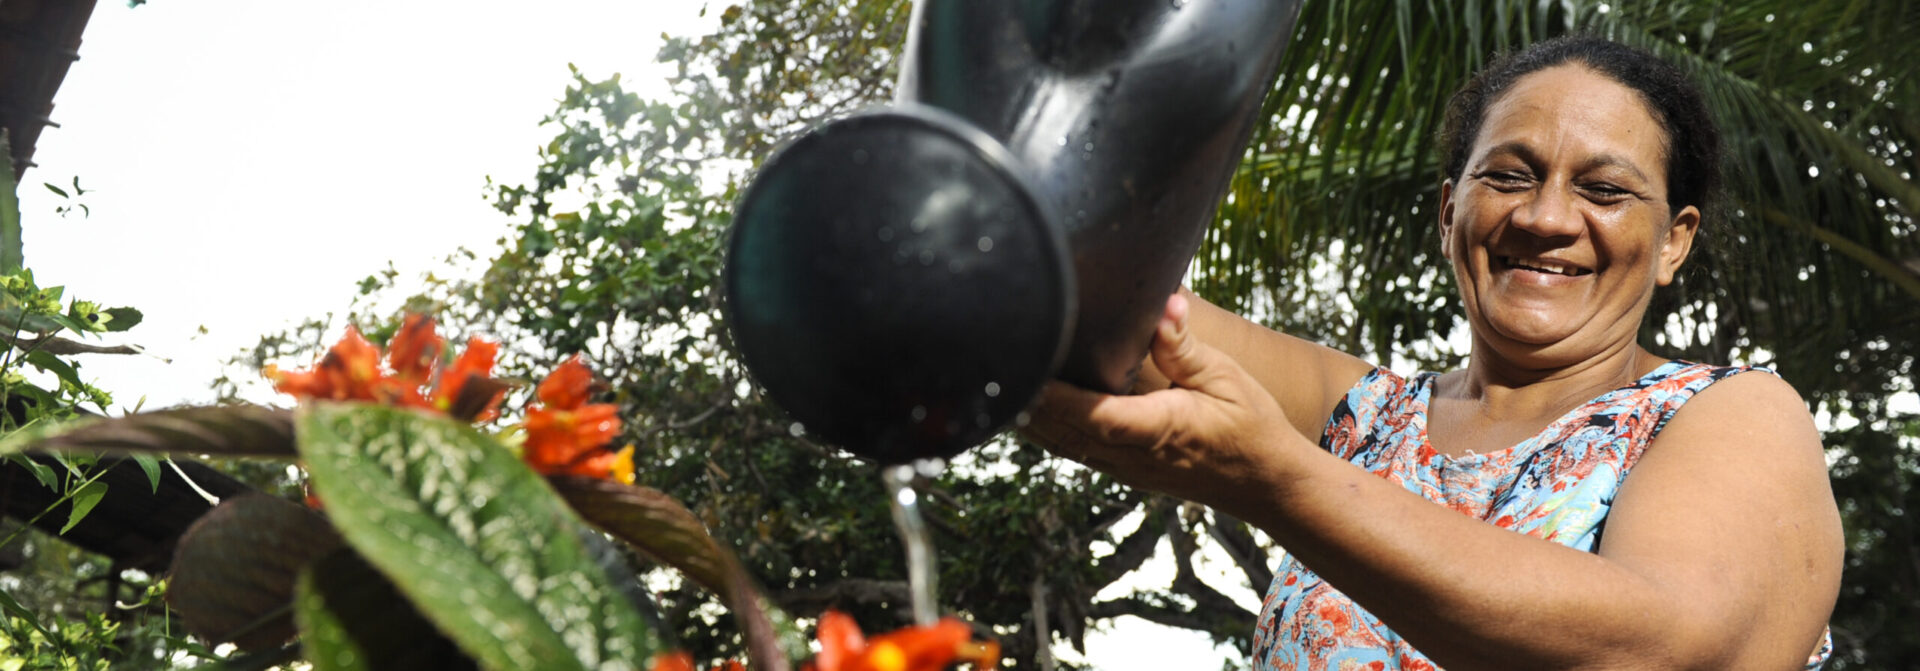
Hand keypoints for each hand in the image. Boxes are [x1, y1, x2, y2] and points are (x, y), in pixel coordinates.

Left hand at [1022, 293, 1304, 509]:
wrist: (1265, 483)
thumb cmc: (1250, 427)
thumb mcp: (1227, 378)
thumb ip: (1185, 346)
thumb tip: (1165, 305)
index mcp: (1158, 430)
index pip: (1092, 415)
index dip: (1052, 396)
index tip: (1023, 365)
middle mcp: (1131, 456)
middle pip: (1061, 431)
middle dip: (1024, 400)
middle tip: (990, 356)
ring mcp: (1121, 468)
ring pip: (1058, 444)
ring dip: (1027, 415)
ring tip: (996, 372)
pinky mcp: (1119, 470)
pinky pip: (1070, 448)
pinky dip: (1044, 426)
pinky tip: (1025, 402)